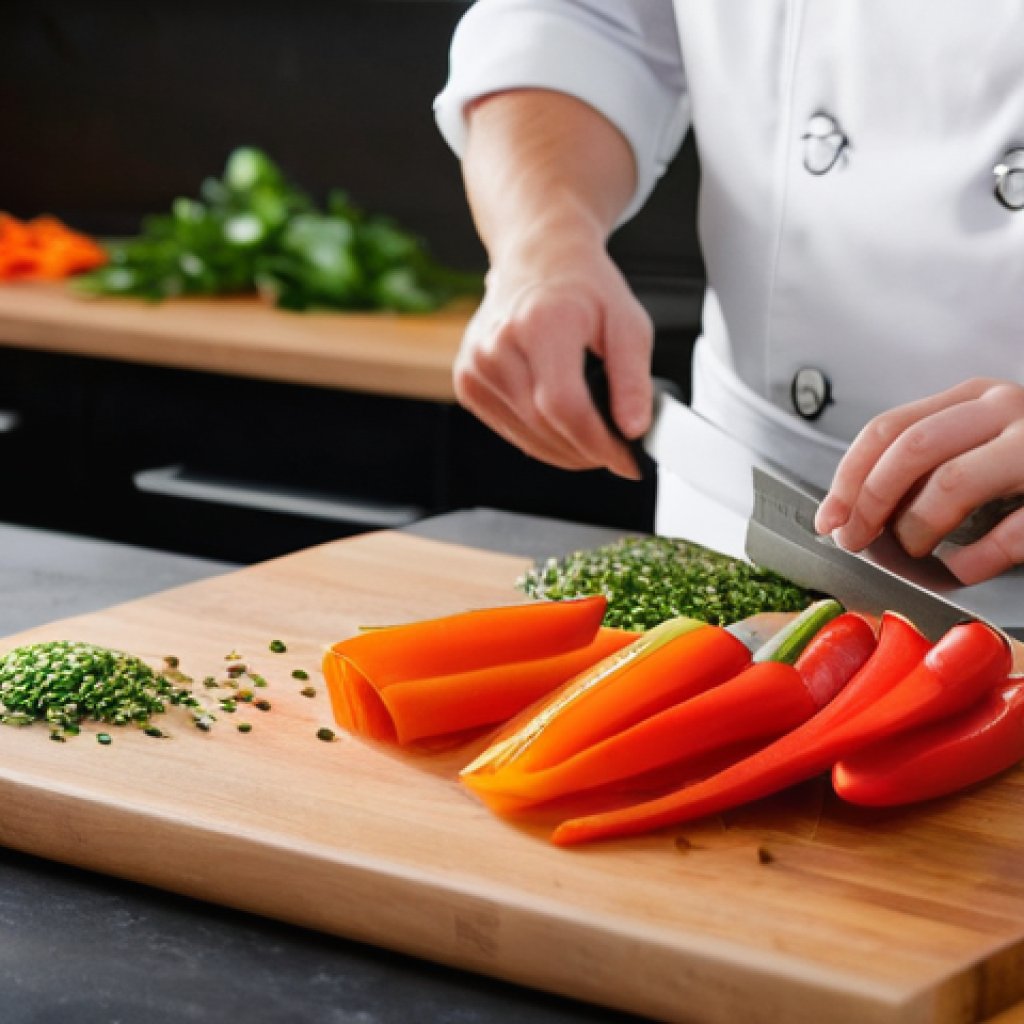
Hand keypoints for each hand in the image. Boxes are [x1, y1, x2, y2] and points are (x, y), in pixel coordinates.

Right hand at [453, 229, 652, 478]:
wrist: (538, 258)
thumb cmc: (584, 288)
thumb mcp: (628, 323)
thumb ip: (634, 379)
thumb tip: (633, 430)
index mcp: (541, 322)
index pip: (564, 405)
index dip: (598, 442)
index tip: (627, 459)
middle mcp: (499, 343)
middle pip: (545, 426)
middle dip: (588, 451)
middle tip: (618, 451)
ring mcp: (476, 364)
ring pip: (527, 437)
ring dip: (566, 451)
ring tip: (595, 439)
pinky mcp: (466, 381)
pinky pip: (508, 430)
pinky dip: (540, 439)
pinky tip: (561, 424)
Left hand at [815, 378, 1023, 584]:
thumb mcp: (981, 447)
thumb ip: (927, 465)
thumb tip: (850, 512)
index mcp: (974, 399)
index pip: (887, 429)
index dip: (848, 478)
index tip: (829, 519)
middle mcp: (1007, 409)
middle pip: (910, 451)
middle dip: (870, 504)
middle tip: (857, 541)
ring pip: (951, 484)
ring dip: (917, 528)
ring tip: (915, 552)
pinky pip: (1009, 531)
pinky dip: (974, 559)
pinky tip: (964, 570)